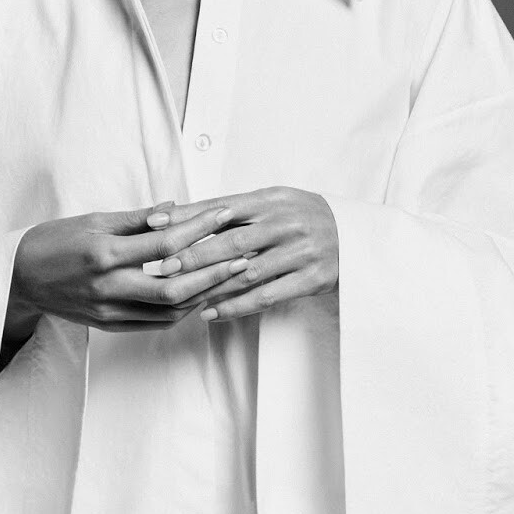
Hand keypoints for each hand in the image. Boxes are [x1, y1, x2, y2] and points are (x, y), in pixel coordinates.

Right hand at [6, 200, 256, 334]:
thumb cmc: (54, 241)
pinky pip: (154, 323)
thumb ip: (137, 219)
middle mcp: (108, 287)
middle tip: (242, 257)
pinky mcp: (109, 325)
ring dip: (202, 296)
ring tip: (227, 278)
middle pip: (174, 286)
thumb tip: (177, 209)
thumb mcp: (93, 220)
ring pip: (169, 311)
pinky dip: (181, 311)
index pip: (164, 243)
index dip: (199, 228)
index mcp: (104, 254)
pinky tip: (198, 297)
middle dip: (212, 272)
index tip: (224, 215)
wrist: (18, 278)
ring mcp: (109, 311)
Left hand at [142, 186, 338, 322]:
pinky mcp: (313, 278)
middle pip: (231, 241)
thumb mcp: (273, 203)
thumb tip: (179, 214)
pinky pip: (267, 295)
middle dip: (193, 255)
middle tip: (162, 267)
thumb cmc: (303, 217)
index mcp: (272, 200)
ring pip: (247, 272)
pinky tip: (212, 313)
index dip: (187, 216)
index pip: (222, 207)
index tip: (155, 224)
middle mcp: (287, 223)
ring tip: (182, 295)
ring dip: (211, 286)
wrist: (358, 236)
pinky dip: (236, 306)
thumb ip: (233, 210)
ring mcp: (301, 251)